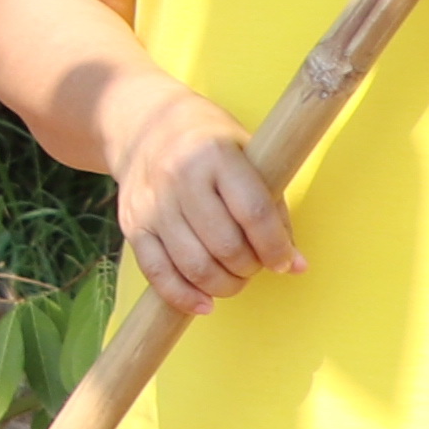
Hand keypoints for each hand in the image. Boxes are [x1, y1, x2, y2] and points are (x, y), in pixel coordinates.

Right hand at [113, 85, 300, 315]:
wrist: (144, 125)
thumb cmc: (210, 144)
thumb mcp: (248, 156)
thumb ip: (272, 208)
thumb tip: (296, 265)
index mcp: (215, 155)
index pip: (253, 212)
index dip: (275, 247)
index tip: (284, 262)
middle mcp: (180, 177)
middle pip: (224, 245)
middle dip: (249, 268)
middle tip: (256, 267)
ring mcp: (152, 203)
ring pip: (193, 265)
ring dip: (222, 285)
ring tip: (234, 279)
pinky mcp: (132, 224)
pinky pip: (157, 273)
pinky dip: (184, 296)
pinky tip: (204, 303)